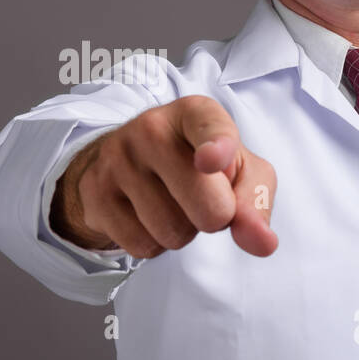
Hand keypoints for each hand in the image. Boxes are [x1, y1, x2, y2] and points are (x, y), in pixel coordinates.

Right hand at [50, 94, 277, 257]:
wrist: (128, 162)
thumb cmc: (196, 163)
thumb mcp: (238, 171)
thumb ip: (256, 202)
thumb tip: (262, 243)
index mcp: (195, 113)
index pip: (210, 128)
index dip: (217, 148)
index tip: (211, 161)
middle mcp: (151, 127)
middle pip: (207, 207)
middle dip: (215, 219)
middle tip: (202, 198)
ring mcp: (117, 158)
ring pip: (172, 232)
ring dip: (182, 232)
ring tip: (171, 203)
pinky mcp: (95, 192)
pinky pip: (142, 246)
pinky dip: (153, 243)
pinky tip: (145, 215)